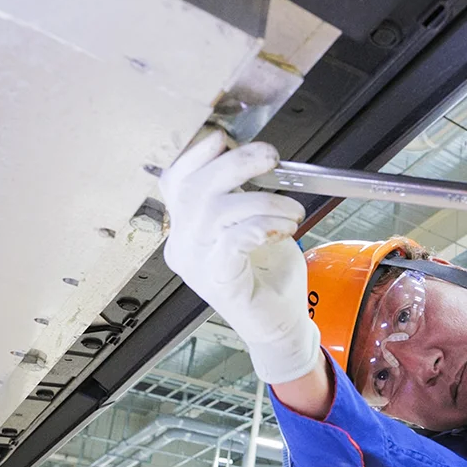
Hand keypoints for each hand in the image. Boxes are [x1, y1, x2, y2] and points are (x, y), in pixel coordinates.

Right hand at [160, 130, 321, 385]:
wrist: (280, 325)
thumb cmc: (268, 273)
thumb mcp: (252, 221)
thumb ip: (241, 192)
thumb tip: (248, 153)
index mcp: (185, 227)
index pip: (175, 178)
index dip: (199, 152)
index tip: (230, 140)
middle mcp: (183, 244)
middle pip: (195, 186)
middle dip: (235, 162)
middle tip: (270, 158)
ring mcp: (198, 264)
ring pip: (217, 209)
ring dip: (263, 200)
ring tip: (292, 211)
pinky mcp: (220, 281)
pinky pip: (232, 239)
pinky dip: (262, 224)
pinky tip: (283, 228)